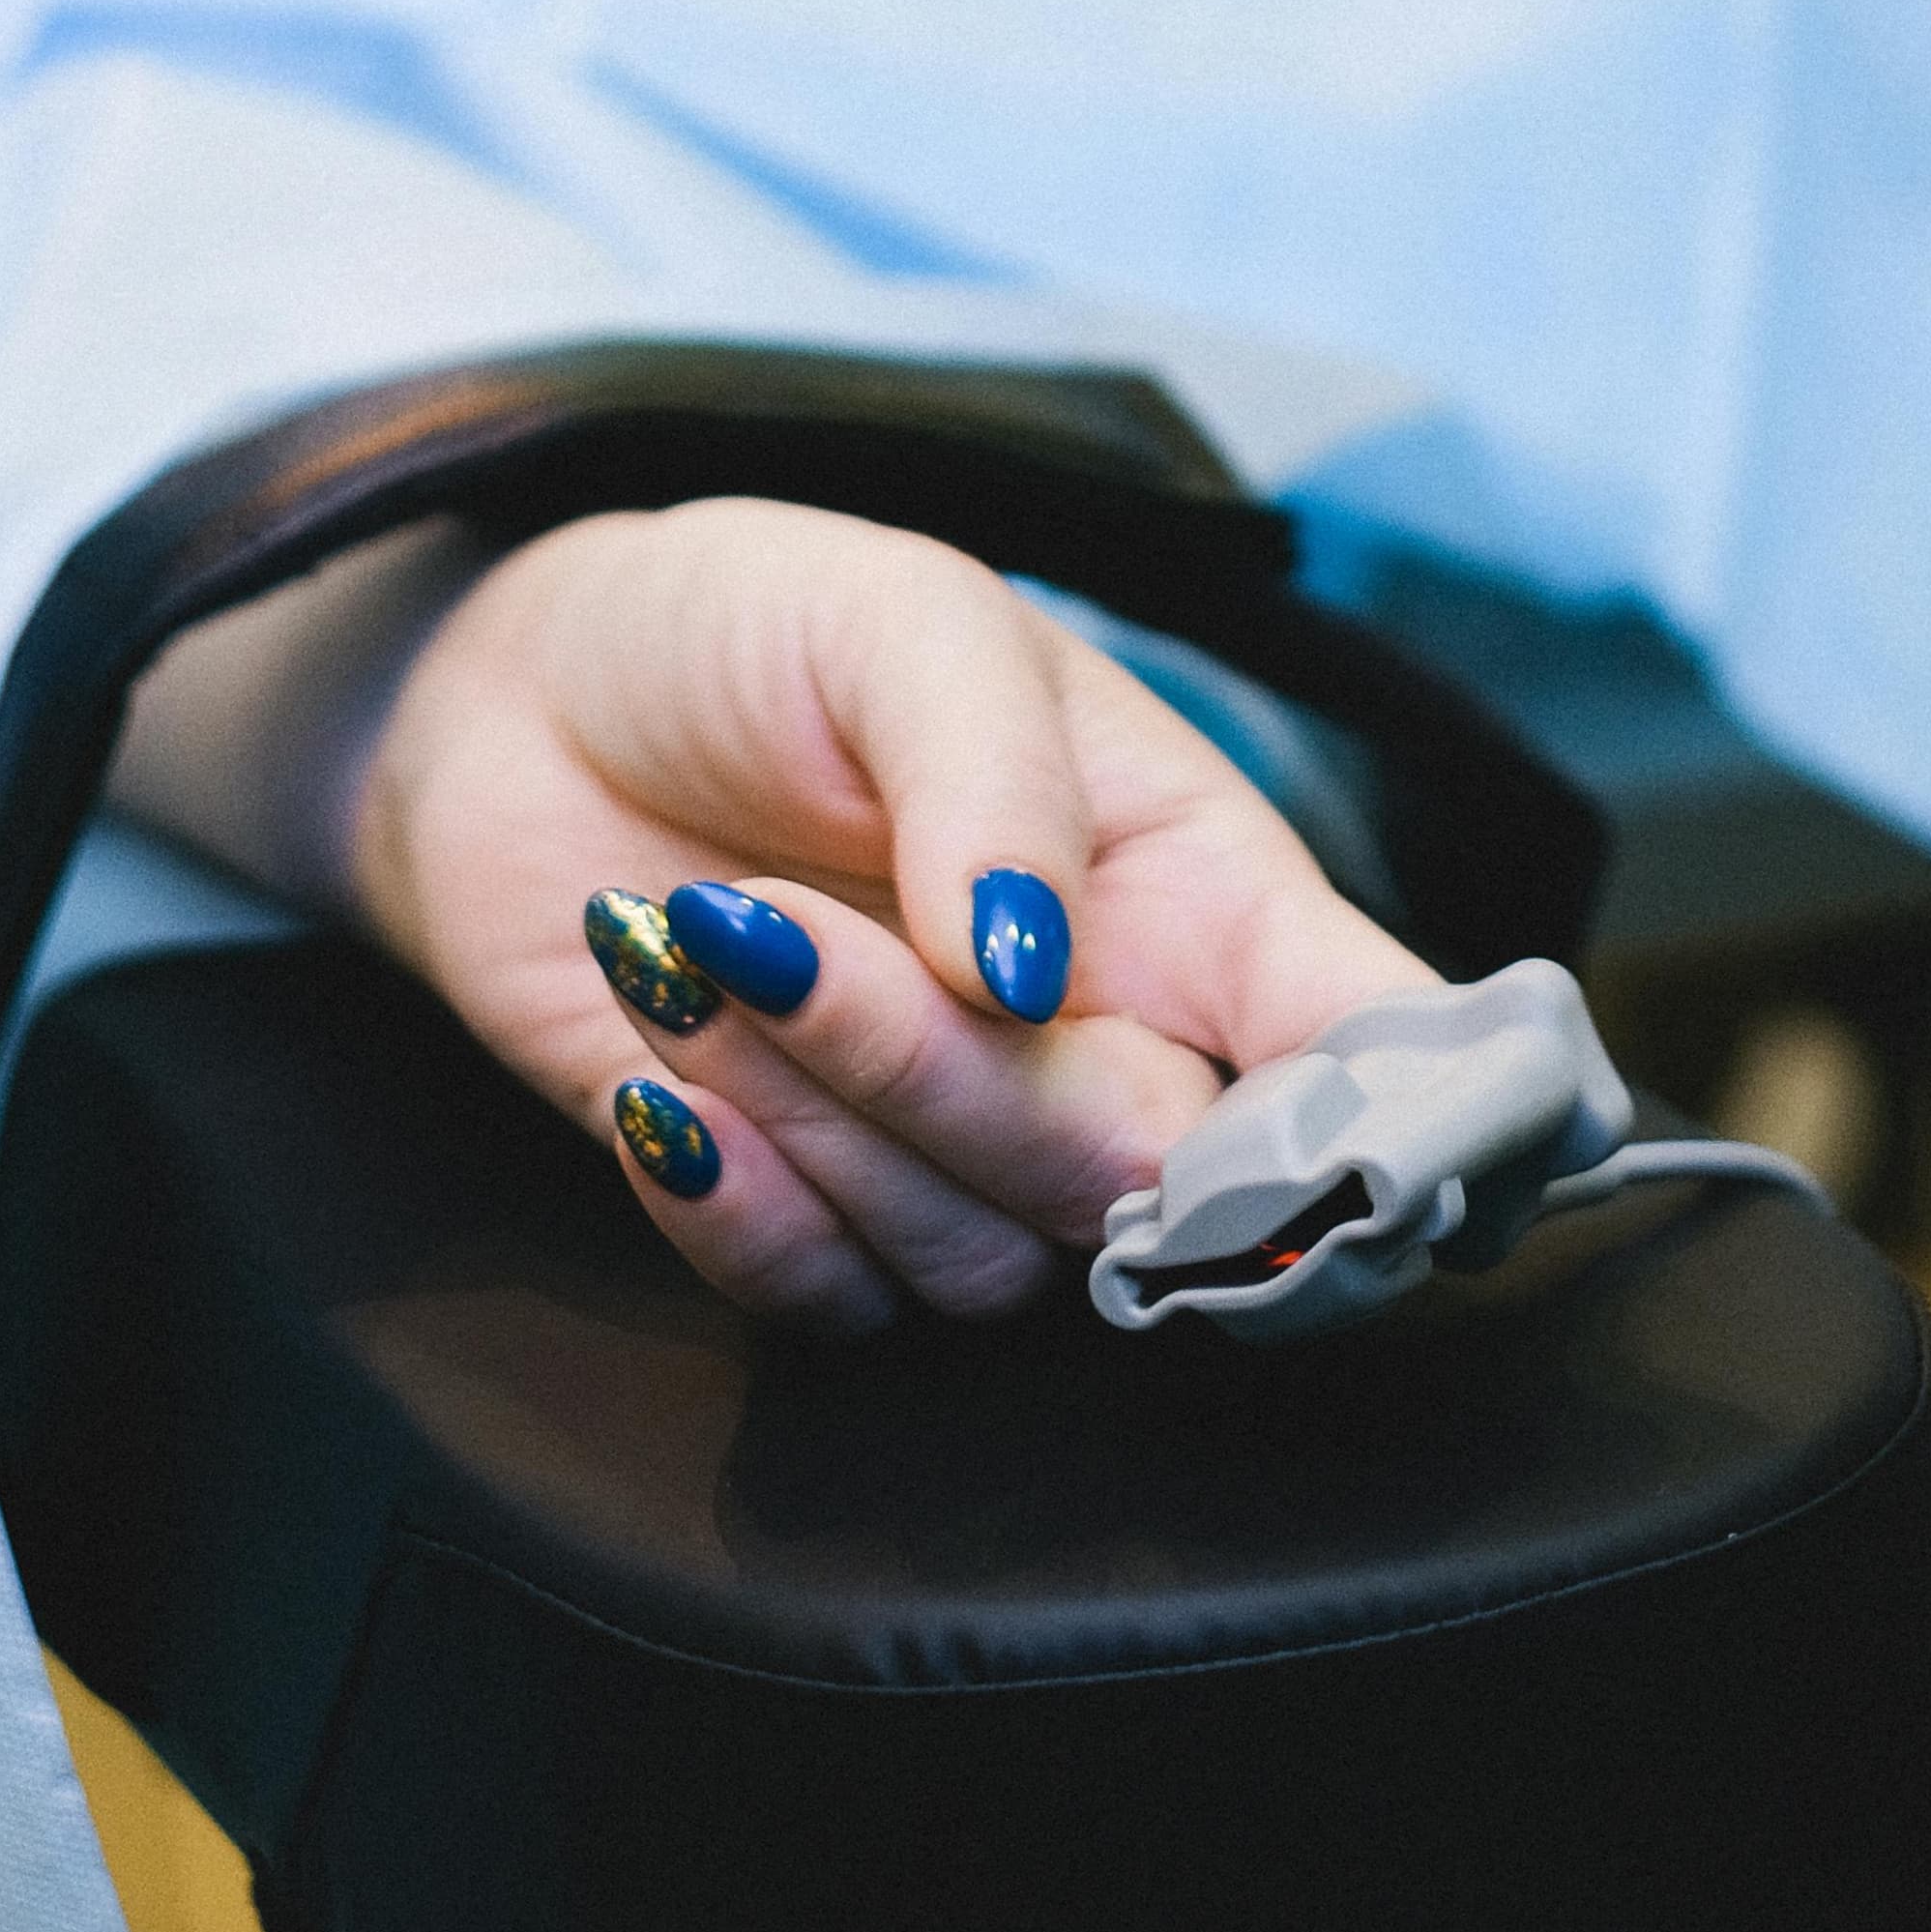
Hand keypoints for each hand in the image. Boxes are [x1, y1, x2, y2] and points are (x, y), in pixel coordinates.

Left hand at [116, 495, 1429, 1326]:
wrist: (527, 703)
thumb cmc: (753, 628)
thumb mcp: (896, 621)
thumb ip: (990, 778)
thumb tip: (1032, 973)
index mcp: (1192, 881)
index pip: (1367, 1043)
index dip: (1403, 1132)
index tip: (1342, 1162)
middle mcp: (1112, 1038)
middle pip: (1148, 1185)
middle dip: (956, 1080)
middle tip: (777, 926)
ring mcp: (965, 1149)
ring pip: (985, 1262)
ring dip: (810, 1108)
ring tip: (694, 934)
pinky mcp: (818, 1221)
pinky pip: (835, 1310)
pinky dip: (737, 1209)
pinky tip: (658, 1076)